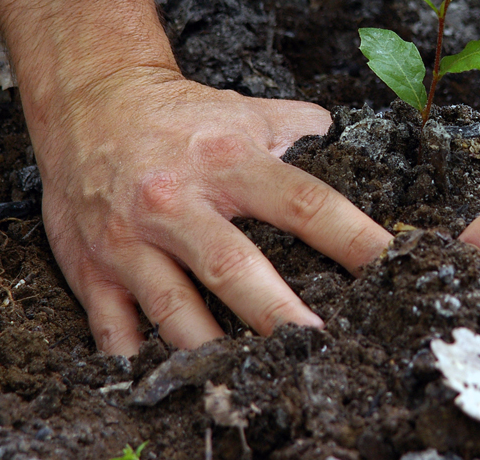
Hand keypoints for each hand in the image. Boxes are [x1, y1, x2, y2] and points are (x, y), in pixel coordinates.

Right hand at [35, 68, 391, 354]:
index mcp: (229, 161)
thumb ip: (292, 123)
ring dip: (215, 348)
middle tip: (320, 347)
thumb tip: (333, 126)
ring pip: (175, 310)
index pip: (306, 204)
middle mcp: (179, 202)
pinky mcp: (94, 266)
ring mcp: (133, 239)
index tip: (390, 268)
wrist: (90, 101)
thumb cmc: (175, 113)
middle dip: (279, 314)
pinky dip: (141, 359)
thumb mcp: (241, 109)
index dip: (354, 239)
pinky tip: (172, 378)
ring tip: (254, 377)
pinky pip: (115, 328)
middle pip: (236, 268)